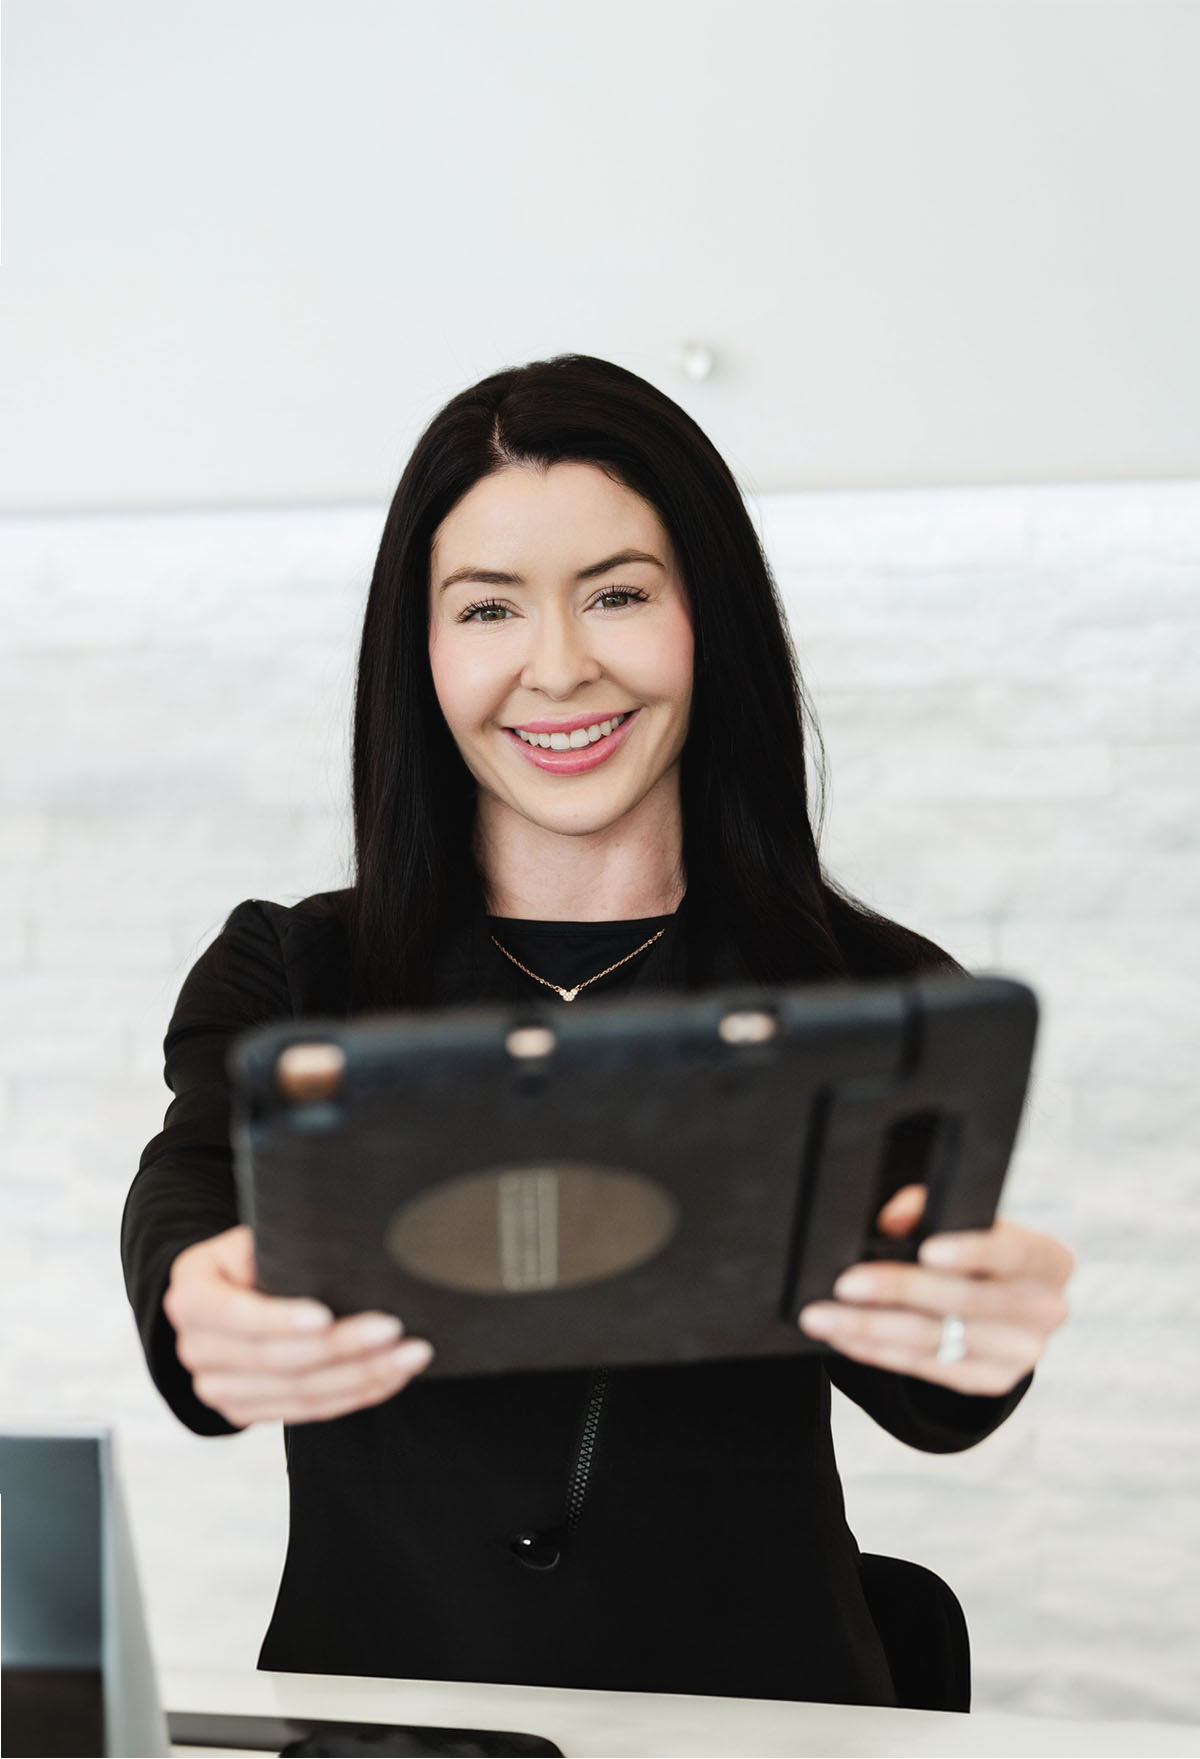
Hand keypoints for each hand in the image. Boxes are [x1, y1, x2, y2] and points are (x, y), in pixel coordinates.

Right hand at [163, 1225, 434, 1426]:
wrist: (222, 1294)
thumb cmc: (248, 1257)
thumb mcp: (251, 1238)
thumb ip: (277, 1245)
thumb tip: (324, 1242)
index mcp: (190, 1298)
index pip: (235, 1315)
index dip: (279, 1319)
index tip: (326, 1315)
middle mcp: (195, 1350)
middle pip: (274, 1359)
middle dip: (340, 1347)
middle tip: (394, 1329)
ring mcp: (218, 1389)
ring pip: (298, 1393)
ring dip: (361, 1377)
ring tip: (410, 1355)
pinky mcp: (246, 1412)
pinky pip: (308, 1412)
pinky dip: (356, 1395)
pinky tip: (392, 1376)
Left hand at [797, 1185, 1074, 1395]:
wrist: (1002, 1299)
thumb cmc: (975, 1246)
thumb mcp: (964, 1219)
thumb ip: (928, 1207)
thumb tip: (893, 1219)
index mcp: (1049, 1261)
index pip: (1013, 1254)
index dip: (972, 1252)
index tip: (926, 1249)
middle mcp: (1046, 1311)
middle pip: (965, 1303)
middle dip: (899, 1291)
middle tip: (845, 1284)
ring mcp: (1021, 1355)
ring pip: (936, 1341)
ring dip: (871, 1328)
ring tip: (823, 1316)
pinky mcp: (989, 1381)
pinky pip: (925, 1368)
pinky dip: (877, 1350)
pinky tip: (843, 1335)